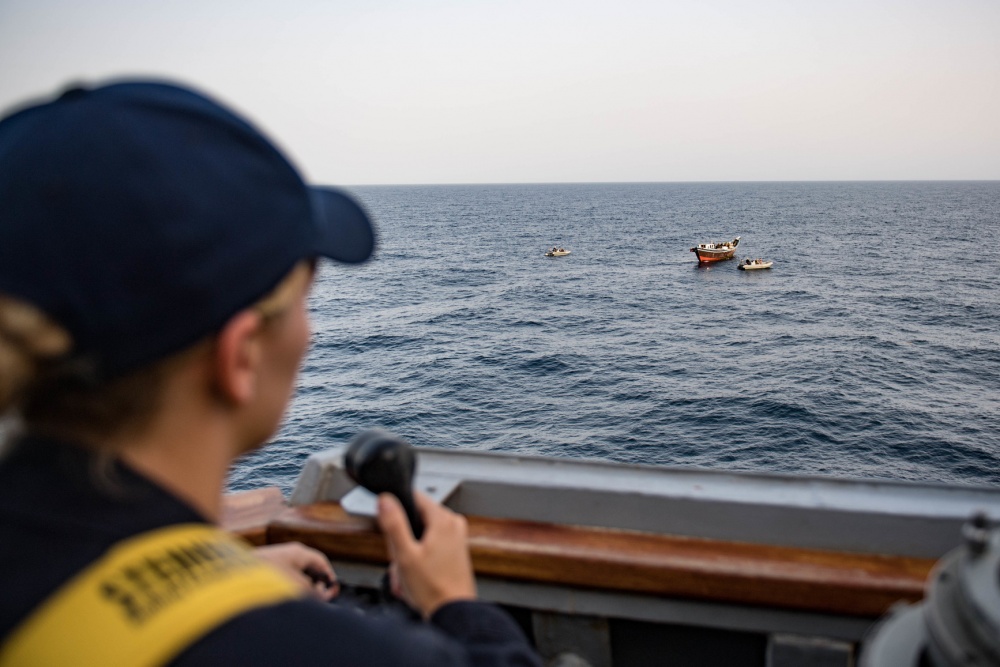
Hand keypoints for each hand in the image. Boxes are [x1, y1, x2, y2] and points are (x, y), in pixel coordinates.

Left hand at [255, 542, 338, 600]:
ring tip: (298, 601)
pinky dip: (287, 589)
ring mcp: (276, 561)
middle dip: (314, 586)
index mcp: (299, 552)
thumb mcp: (294, 585)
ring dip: (299, 589)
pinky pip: (283, 580)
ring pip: (296, 576)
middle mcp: (289, 554)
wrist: (230, 573)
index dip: (329, 577)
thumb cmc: (262, 574)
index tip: (332, 590)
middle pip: (309, 570)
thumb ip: (311, 592)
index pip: (321, 562)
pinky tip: (283, 599)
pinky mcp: (264, 570)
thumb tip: (320, 597)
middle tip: (316, 599)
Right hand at [377, 491, 476, 617]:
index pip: (415, 497)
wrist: (453, 612)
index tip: (393, 530)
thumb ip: (394, 524)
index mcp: (443, 519)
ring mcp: (457, 537)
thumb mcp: (405, 555)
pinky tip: (416, 574)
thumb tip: (386, 500)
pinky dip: (420, 558)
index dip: (398, 512)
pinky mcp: (456, 550)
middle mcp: (454, 524)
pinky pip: (430, 545)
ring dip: (409, 551)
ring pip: (421, 533)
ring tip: (408, 570)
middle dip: (403, 538)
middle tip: (401, 558)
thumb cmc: (433, 589)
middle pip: (416, 518)